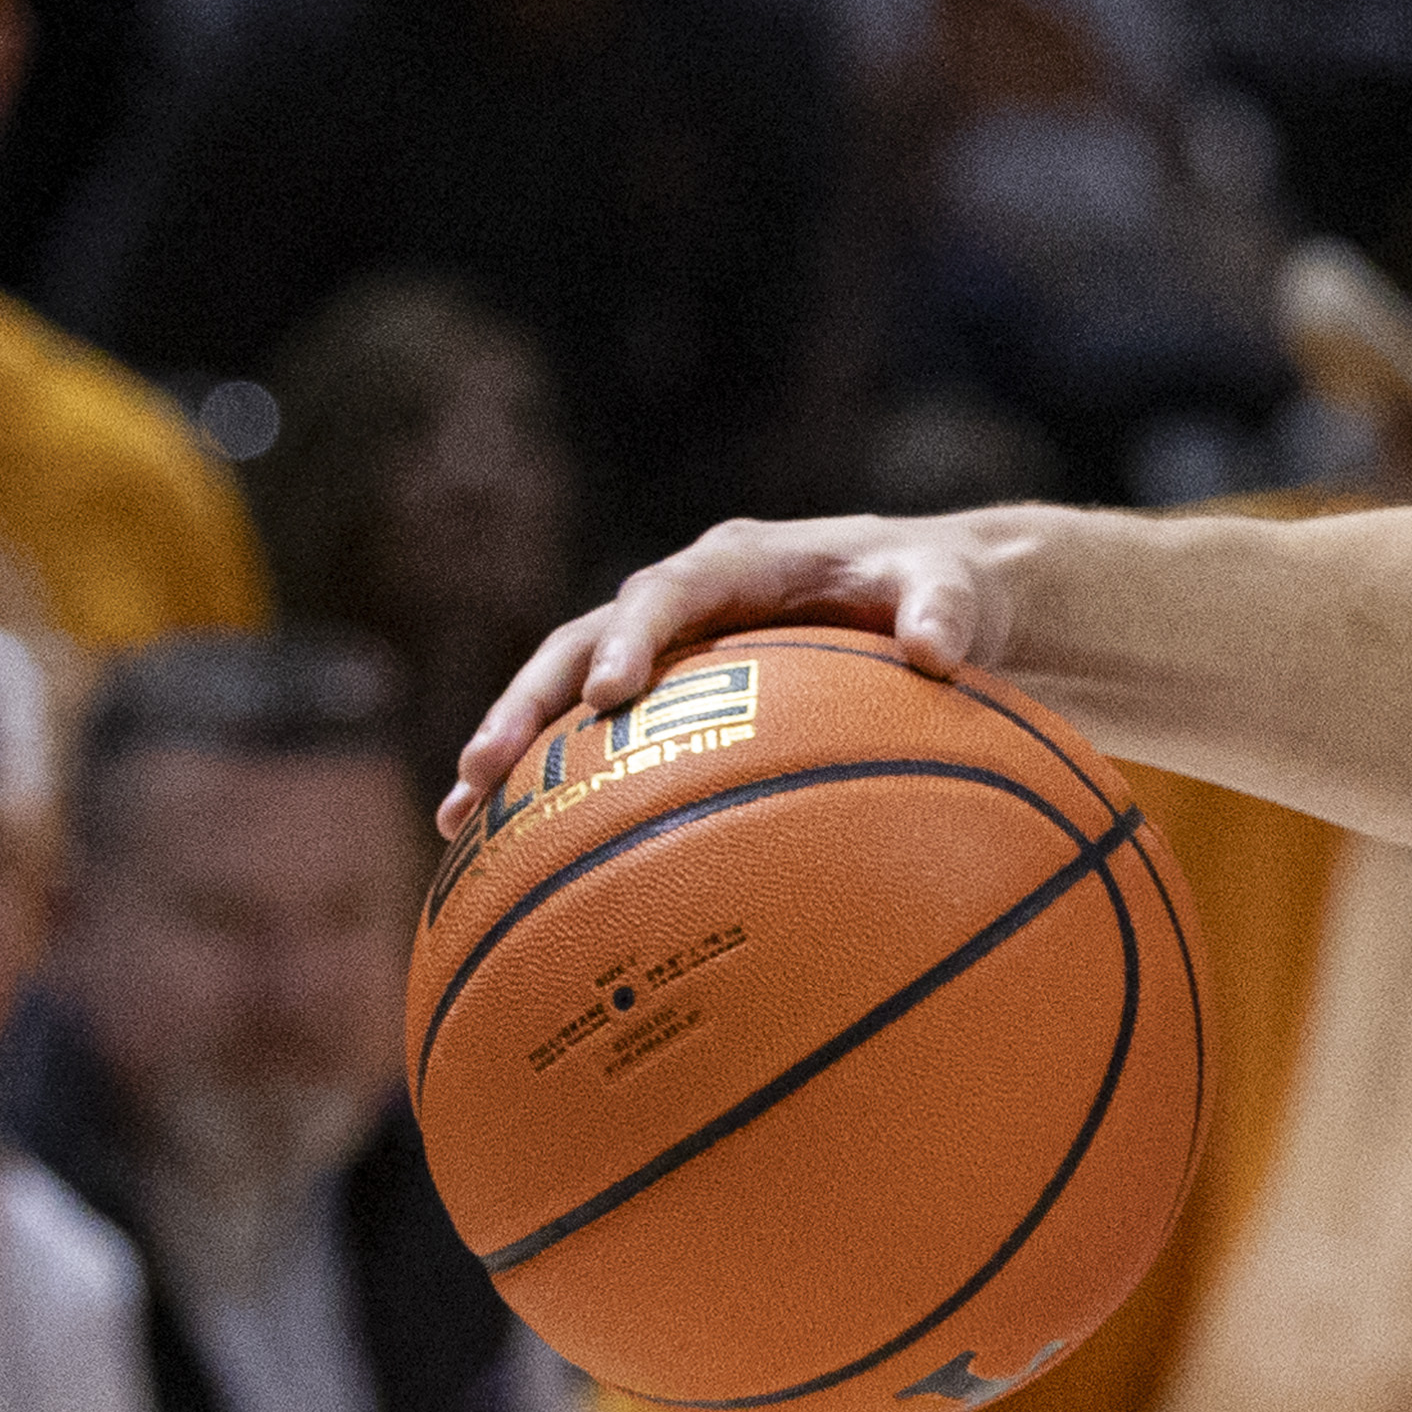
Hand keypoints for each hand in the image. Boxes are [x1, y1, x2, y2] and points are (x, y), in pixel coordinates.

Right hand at [446, 513, 1034, 832]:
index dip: (633, 637)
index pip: (669, 592)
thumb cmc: (941, 584)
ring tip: (458, 817)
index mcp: (740, 561)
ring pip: (567, 688)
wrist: (935, 588)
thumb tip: (937, 650)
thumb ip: (944, 610)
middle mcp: (687, 596)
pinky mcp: (671, 689)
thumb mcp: (952, 587)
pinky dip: (552, 780)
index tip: (610, 694)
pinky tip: (503, 850)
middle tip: (485, 768)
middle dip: (530, 701)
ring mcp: (670, 643)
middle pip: (583, 641)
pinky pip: (597, 731)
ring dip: (512, 744)